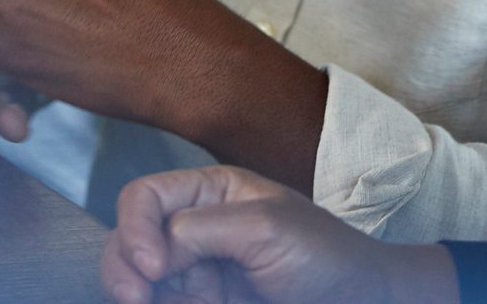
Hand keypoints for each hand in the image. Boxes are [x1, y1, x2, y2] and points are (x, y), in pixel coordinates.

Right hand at [100, 167, 459, 303]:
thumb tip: (150, 250)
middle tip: (140, 302)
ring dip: (150, 296)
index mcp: (211, 192)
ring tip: (191, 302)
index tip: (150, 267)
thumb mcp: (265, 226)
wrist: (360, 302)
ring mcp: (197, 272)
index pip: (144, 199)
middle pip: (129, 243)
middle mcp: (195, 229)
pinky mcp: (204, 301)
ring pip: (140, 283)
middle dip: (126, 272)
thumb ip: (200, 228)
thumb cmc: (325, 257)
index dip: (134, 230)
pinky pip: (166, 303)